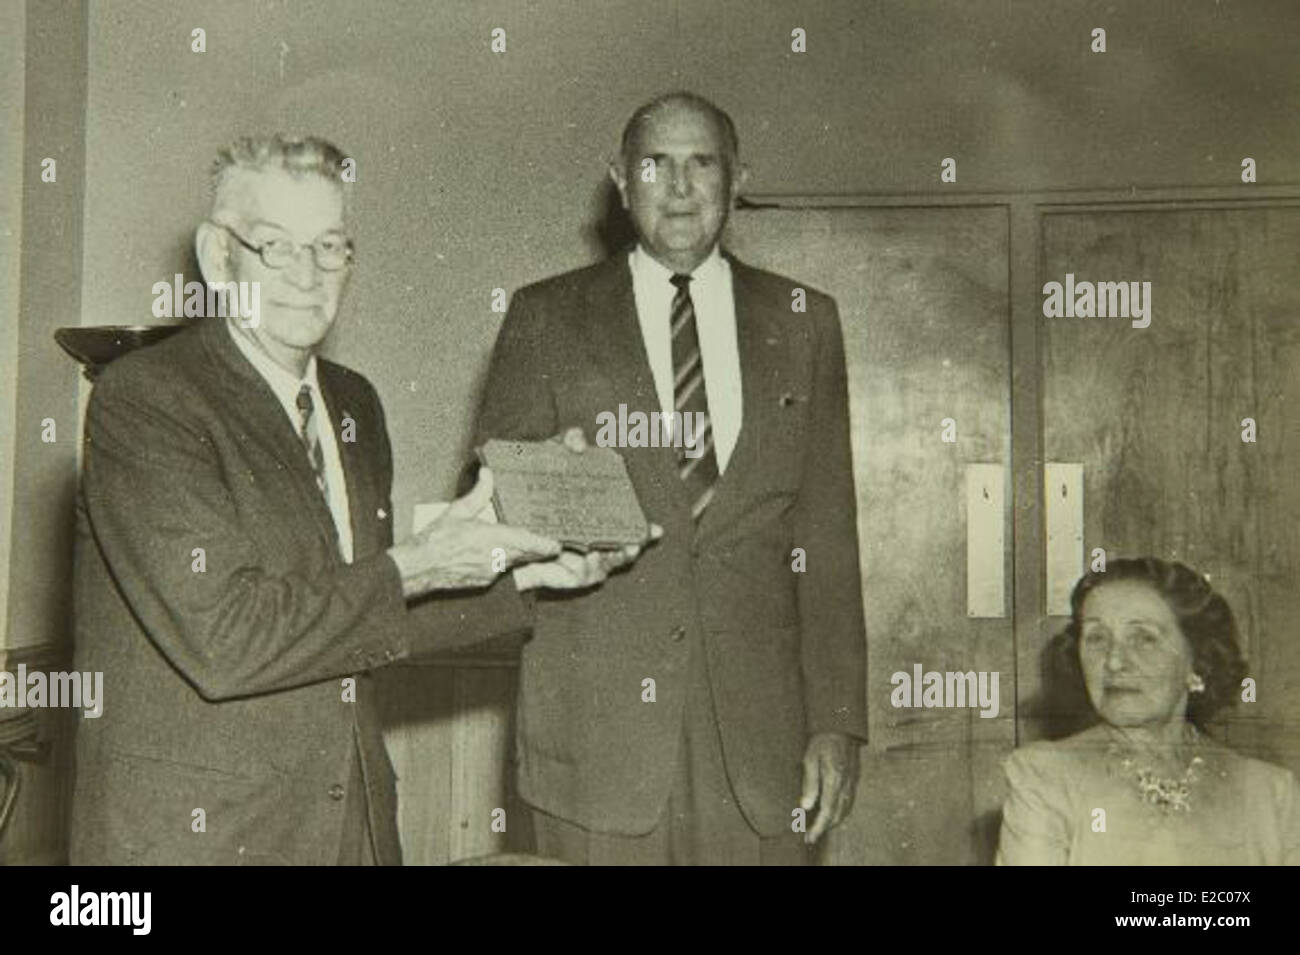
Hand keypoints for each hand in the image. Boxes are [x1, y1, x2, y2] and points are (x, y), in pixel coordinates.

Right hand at [388, 467, 560, 597]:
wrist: (417, 568)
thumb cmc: (435, 539)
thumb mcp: (457, 511)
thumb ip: (478, 493)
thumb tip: (488, 473)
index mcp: (490, 538)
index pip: (526, 543)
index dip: (544, 545)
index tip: (557, 544)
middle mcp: (495, 558)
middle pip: (526, 555)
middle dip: (539, 550)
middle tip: (553, 543)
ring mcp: (490, 572)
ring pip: (515, 563)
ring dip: (525, 556)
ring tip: (536, 548)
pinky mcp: (484, 582)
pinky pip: (502, 571)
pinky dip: (508, 562)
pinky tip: (505, 555)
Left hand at [512, 425, 661, 590]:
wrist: (490, 511)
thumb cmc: (526, 484)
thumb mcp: (548, 456)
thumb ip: (567, 441)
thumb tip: (580, 442)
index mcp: (593, 519)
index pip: (625, 528)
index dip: (644, 532)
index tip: (655, 530)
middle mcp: (586, 542)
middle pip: (618, 554)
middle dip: (628, 552)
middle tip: (633, 546)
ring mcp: (570, 559)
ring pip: (598, 571)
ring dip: (604, 564)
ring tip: (598, 554)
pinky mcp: (550, 573)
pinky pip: (571, 580)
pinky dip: (578, 574)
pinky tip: (580, 562)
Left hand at [799, 731, 858, 844]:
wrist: (840, 728)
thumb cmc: (822, 742)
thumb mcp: (809, 759)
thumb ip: (809, 784)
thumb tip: (806, 806)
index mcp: (834, 781)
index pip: (827, 812)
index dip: (818, 828)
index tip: (809, 837)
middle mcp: (846, 785)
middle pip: (837, 815)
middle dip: (824, 829)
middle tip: (810, 837)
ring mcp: (852, 783)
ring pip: (844, 811)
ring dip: (832, 822)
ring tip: (818, 828)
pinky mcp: (854, 781)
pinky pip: (848, 803)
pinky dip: (840, 813)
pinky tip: (831, 814)